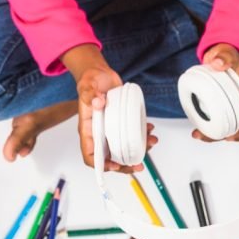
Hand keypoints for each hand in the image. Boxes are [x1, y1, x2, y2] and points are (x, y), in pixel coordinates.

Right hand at [64, 44, 156, 172]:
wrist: (100, 74)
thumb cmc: (90, 81)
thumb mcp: (87, 85)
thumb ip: (89, 94)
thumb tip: (98, 102)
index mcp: (88, 129)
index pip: (90, 155)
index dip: (102, 164)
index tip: (115, 165)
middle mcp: (100, 132)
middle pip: (109, 156)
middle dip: (125, 163)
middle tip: (139, 165)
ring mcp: (111, 128)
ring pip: (124, 146)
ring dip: (138, 148)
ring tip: (151, 142)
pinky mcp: (121, 121)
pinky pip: (131, 133)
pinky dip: (142, 134)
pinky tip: (149, 128)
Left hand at [194, 43, 238, 142]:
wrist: (220, 57)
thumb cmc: (229, 58)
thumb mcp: (228, 54)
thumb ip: (224, 57)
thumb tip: (217, 64)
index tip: (232, 137)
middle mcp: (238, 106)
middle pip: (234, 129)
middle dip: (220, 136)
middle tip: (204, 136)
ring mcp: (227, 108)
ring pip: (223, 128)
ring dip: (211, 135)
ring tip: (197, 134)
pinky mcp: (216, 107)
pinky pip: (214, 121)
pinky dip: (206, 127)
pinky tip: (197, 128)